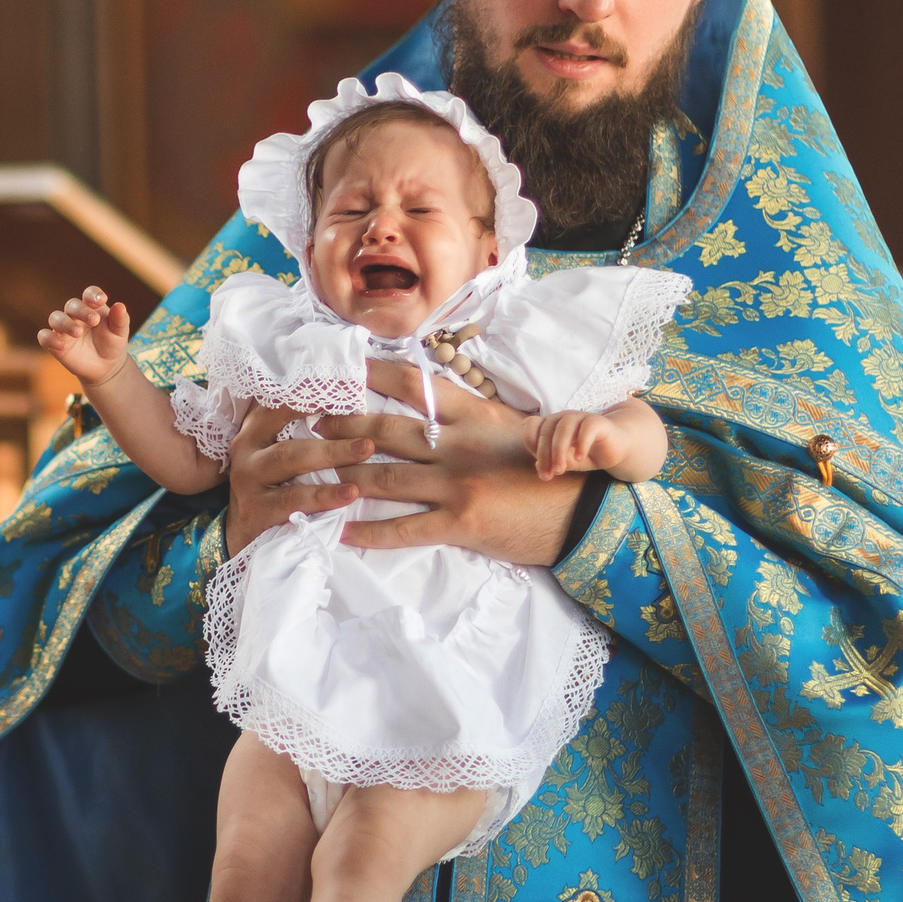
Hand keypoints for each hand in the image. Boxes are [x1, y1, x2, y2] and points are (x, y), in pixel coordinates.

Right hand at [37, 285, 131, 385]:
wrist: (105, 367)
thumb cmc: (112, 344)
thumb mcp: (119, 333)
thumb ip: (120, 319)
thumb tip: (120, 305)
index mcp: (92, 307)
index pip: (89, 294)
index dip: (93, 294)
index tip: (102, 300)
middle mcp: (75, 315)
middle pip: (71, 305)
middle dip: (81, 311)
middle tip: (93, 320)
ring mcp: (63, 329)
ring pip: (55, 318)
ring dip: (65, 323)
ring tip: (78, 332)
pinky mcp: (54, 344)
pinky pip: (44, 337)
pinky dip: (49, 338)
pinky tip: (61, 345)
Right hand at [225, 403, 371, 552]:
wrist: (238, 532)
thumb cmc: (271, 483)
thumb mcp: (277, 449)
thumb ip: (301, 426)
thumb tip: (351, 396)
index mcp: (257, 426)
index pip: (287, 400)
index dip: (319, 391)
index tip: (354, 384)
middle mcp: (248, 447)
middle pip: (293, 425)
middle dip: (334, 430)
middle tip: (369, 433)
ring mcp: (248, 479)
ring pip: (290, 459)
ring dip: (330, 455)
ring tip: (365, 452)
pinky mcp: (254, 510)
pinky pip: (292, 501)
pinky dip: (322, 497)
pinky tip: (349, 494)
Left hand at [317, 358, 587, 565]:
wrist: (592, 511)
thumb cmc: (561, 469)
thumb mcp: (523, 428)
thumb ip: (479, 416)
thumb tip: (440, 404)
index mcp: (476, 414)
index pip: (415, 384)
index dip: (374, 373)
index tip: (342, 369)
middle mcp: (460, 445)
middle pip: (386, 430)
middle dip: (343, 427)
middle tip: (310, 424)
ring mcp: (458, 486)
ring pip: (385, 478)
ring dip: (345, 474)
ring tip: (313, 471)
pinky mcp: (461, 524)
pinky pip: (404, 529)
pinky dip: (369, 532)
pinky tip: (341, 531)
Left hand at [524, 410, 624, 479]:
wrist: (616, 449)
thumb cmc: (587, 454)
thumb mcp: (568, 462)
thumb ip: (553, 462)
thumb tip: (538, 467)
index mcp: (552, 424)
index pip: (531, 425)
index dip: (530, 443)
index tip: (538, 465)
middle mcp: (564, 418)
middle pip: (546, 429)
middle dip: (544, 454)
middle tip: (549, 474)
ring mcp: (581, 417)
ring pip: (564, 426)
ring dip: (559, 450)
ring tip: (560, 470)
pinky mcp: (598, 422)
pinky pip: (587, 427)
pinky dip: (581, 443)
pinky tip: (579, 458)